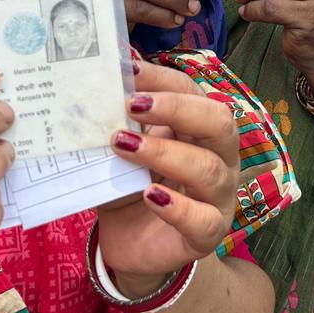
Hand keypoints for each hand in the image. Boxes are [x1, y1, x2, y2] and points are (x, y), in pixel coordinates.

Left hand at [98, 62, 238, 294]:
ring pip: (207, 168)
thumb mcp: (122, 150)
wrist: (129, 242)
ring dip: (165, 153)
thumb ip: (119, 121)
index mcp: (200, 128)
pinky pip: (202, 219)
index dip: (164, 80)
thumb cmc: (131, 186)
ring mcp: (218, 197)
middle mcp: (219, 157)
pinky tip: (150, 196)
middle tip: (133, 105)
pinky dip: (177, 206)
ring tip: (124, 145)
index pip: (193, 93)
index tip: (128, 70)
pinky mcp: (208, 233)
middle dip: (177, 109)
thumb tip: (94, 80)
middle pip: (219, 122)